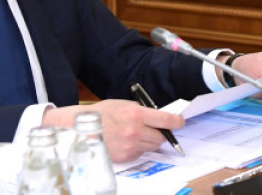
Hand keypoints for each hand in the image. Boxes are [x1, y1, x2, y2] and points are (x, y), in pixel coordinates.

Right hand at [42, 99, 184, 162]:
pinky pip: (140, 153)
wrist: (81, 127)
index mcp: (136, 114)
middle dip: (161, 133)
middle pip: (161, 137)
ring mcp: (129, 145)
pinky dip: (138, 148)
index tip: (180, 122)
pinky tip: (127, 141)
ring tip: (137, 133)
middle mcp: (134, 131)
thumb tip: (160, 117)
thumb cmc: (102, 113)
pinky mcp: (124, 156)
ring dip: (149, 141)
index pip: (166, 120)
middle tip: (156, 129)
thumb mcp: (124, 104)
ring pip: (152, 146)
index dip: (176, 121)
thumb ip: (143, 110)